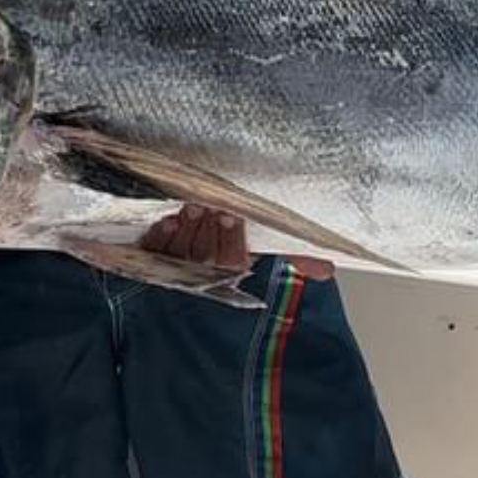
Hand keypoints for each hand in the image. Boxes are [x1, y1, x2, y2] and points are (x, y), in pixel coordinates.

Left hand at [138, 205, 334, 279]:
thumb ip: (300, 256)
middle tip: (212, 206)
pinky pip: (152, 251)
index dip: (233, 239)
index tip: (234, 215)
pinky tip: (167, 221)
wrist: (196, 253)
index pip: (233, 261)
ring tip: (191, 208)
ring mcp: (175, 266)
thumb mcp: (272, 251)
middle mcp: (203, 271)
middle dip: (209, 230)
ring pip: (180, 253)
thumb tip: (326, 270)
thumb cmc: (235, 245)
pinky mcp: (151, 257)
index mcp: (233, 269)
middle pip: (205, 255)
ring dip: (186, 230)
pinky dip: (159, 236)